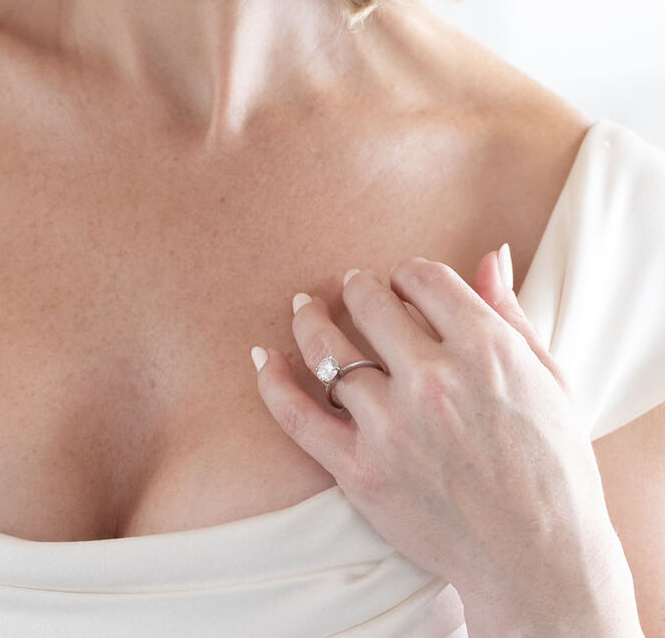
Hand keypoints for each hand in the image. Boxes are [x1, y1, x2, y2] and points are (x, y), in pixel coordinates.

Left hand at [251, 250, 620, 611]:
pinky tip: (264, 357)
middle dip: (359, 287)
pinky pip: (298, 416)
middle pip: (370, 301)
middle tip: (353, 287)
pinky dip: (274, 382)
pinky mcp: (361, 471)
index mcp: (486, 350)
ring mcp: (392, 426)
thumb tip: (487, 256)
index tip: (403, 282)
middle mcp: (434, 380)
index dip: (408, 273)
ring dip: (310, 319)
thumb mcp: (549, 379)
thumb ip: (510, 313)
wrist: (540, 562)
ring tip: (304, 307)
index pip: (423, 277)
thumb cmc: (554, 467)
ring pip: (329, 349)